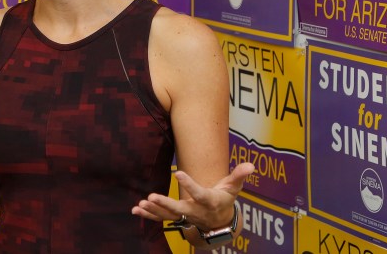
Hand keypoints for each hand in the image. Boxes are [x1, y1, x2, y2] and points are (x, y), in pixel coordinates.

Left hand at [131, 162, 254, 230]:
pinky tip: (135, 210)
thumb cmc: (225, 199)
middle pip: (179, 209)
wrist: (219, 222)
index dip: (189, 184)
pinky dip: (148, 216)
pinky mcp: (176, 218)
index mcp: (209, 200)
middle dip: (165, 203)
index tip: (177, 172)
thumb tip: (251, 165)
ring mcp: (185, 216)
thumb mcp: (233, 187)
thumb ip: (239, 175)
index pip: (199, 193)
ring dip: (154, 210)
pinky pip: (161, 218)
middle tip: (152, 196)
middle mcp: (195, 210)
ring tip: (141, 204)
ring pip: (168, 215)